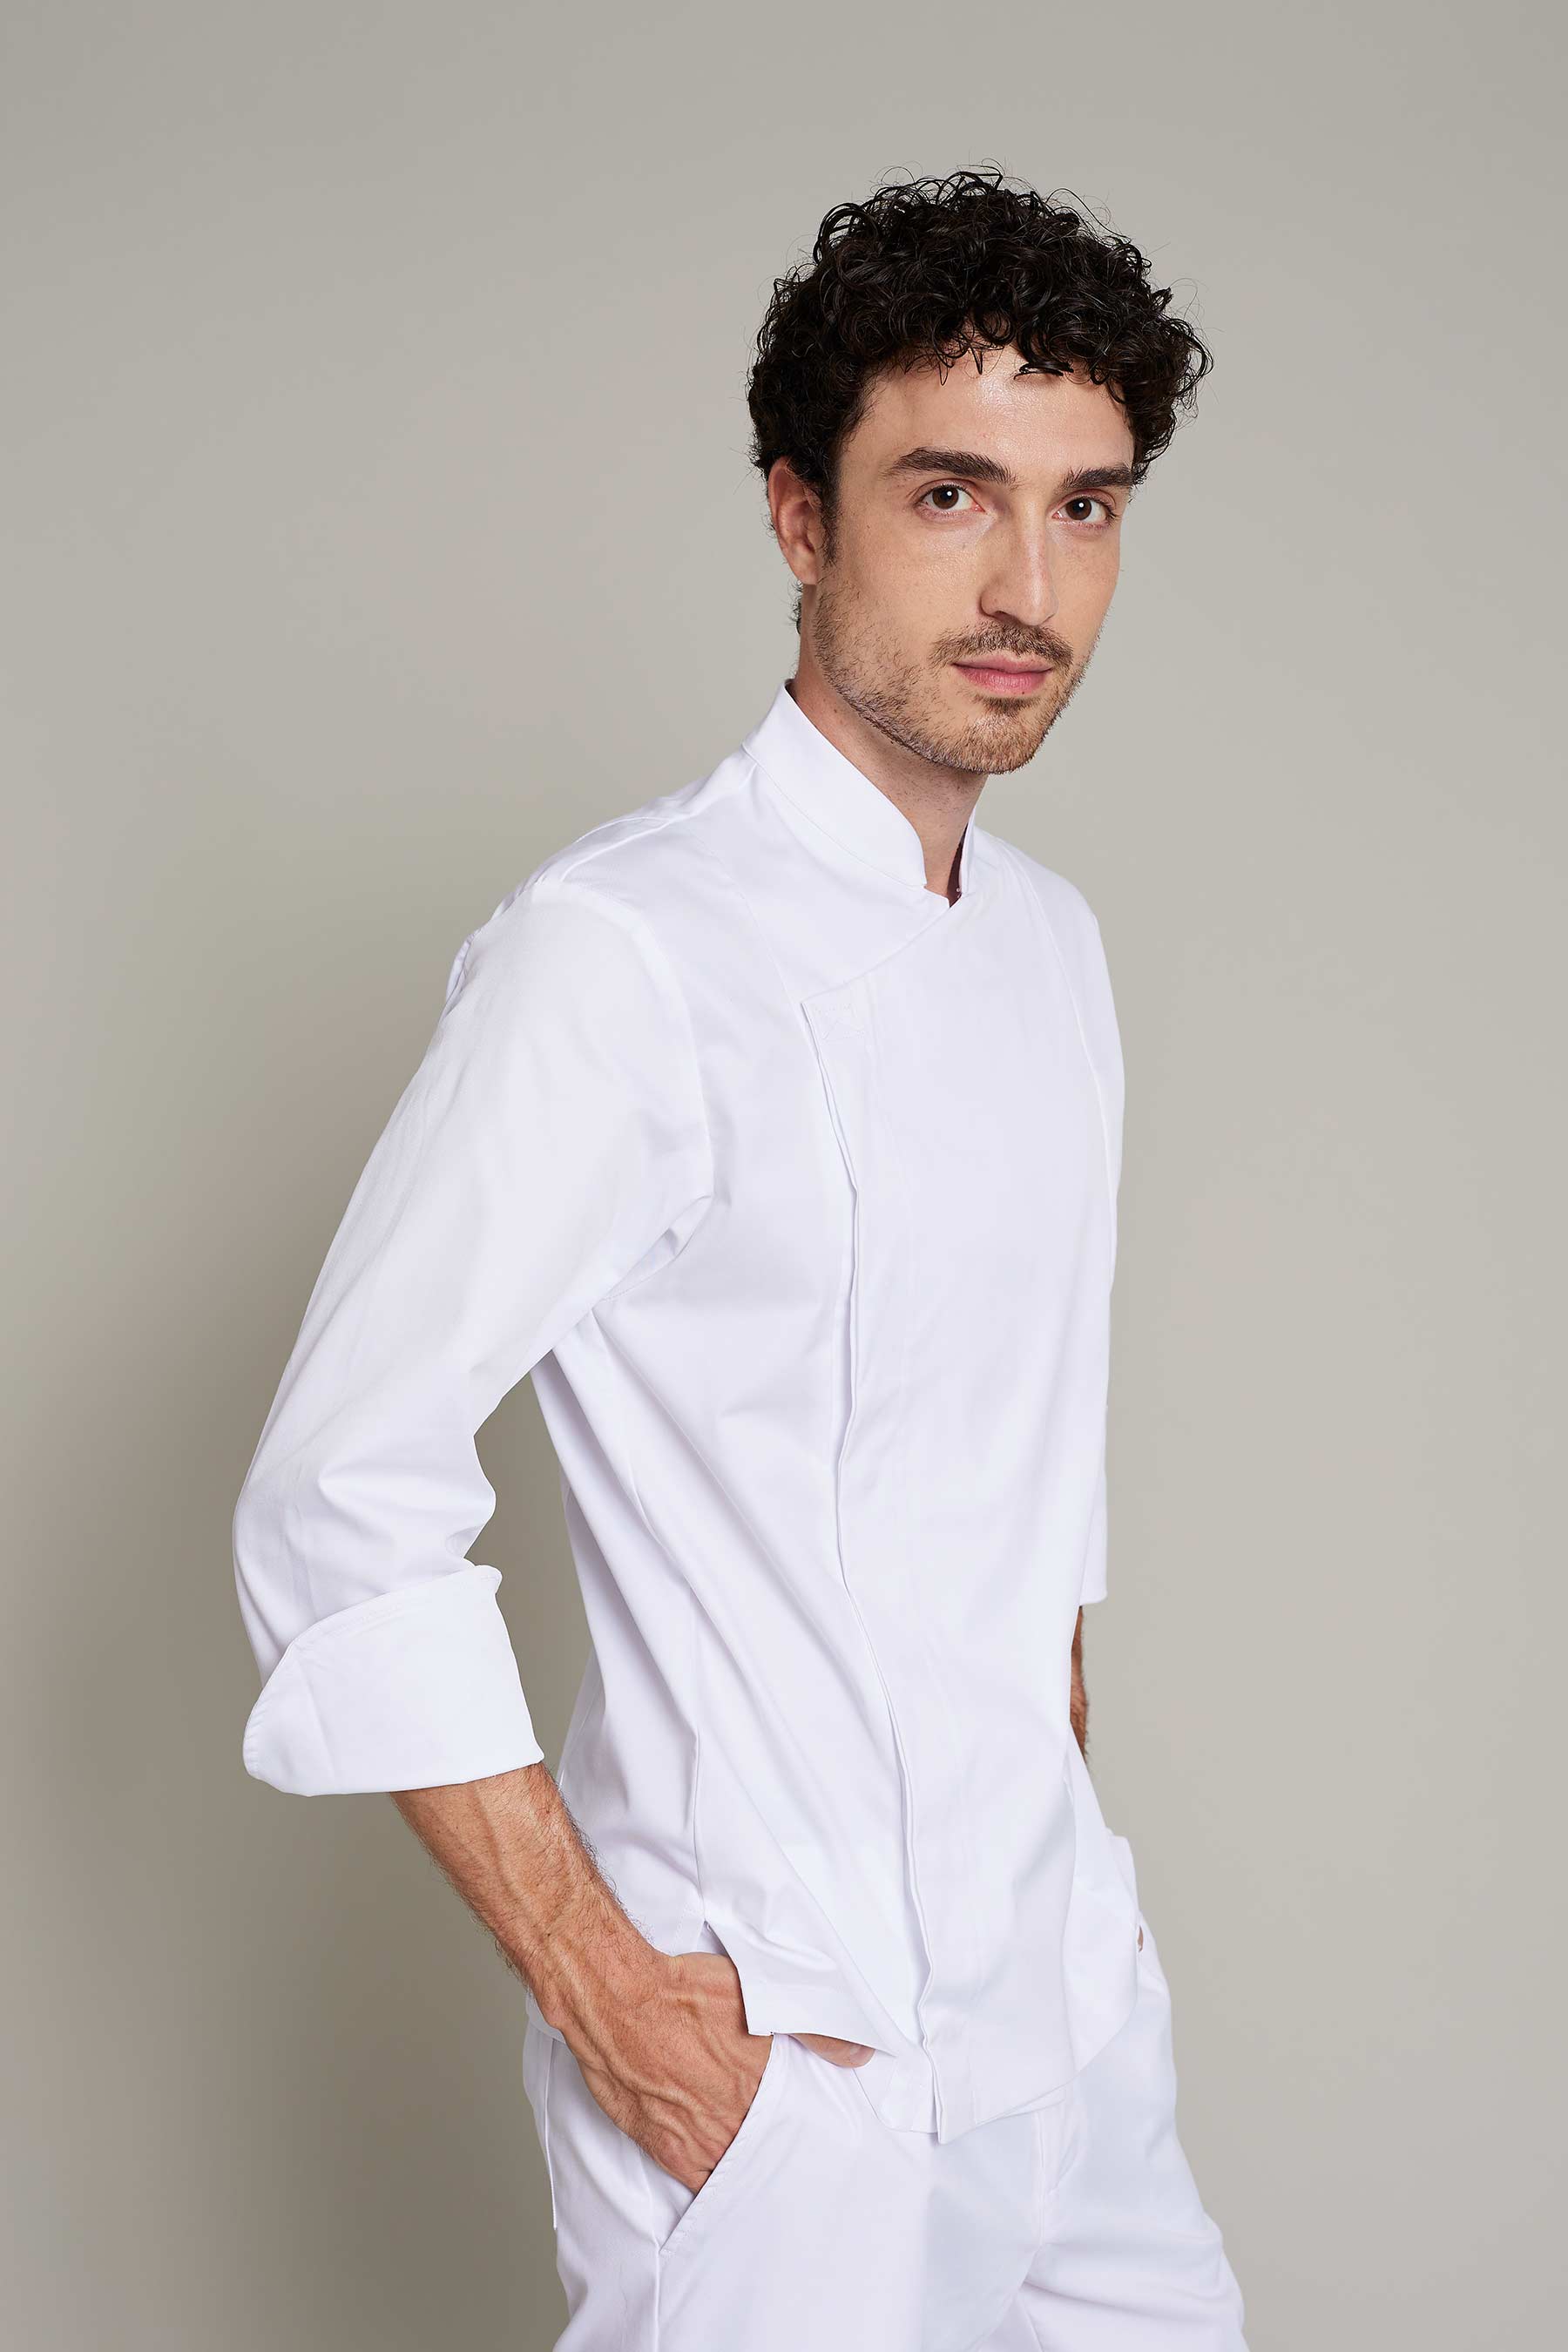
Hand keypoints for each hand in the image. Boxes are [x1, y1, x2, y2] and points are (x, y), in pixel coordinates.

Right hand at [570, 1949, 872, 2193]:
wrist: (620, 2001)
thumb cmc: (684, 1991)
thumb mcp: (759, 1992)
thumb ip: (815, 2027)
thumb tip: (862, 2055)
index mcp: (761, 2085)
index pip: (801, 2121)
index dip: (811, 2127)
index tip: (827, 2135)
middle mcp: (732, 2119)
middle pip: (771, 2148)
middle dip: (785, 2151)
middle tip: (800, 2159)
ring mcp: (697, 2138)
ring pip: (739, 2168)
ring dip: (753, 2167)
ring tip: (767, 2171)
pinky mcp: (664, 2146)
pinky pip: (700, 2182)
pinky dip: (717, 2183)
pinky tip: (727, 2182)